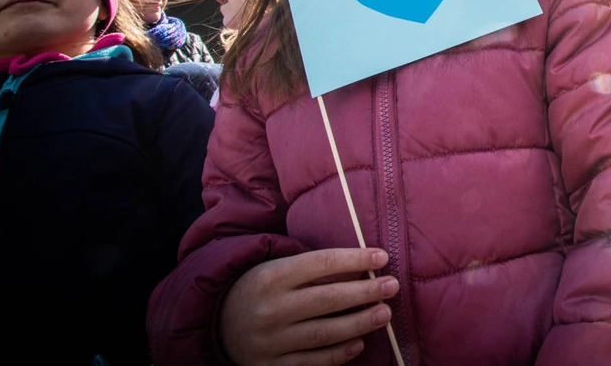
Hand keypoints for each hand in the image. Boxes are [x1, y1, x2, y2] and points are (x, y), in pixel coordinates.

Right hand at [220, 248, 397, 365]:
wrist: (217, 323)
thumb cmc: (261, 288)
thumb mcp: (279, 268)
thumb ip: (315, 268)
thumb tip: (362, 266)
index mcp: (272, 277)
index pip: (322, 263)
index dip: (355, 258)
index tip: (382, 256)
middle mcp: (271, 309)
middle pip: (328, 299)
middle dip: (365, 292)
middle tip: (392, 286)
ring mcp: (271, 341)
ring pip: (324, 333)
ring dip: (360, 323)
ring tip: (385, 313)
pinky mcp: (272, 365)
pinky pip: (313, 361)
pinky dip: (339, 354)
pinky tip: (359, 342)